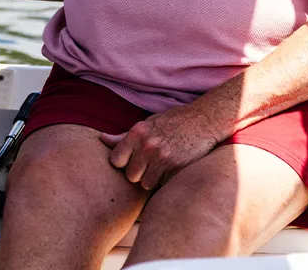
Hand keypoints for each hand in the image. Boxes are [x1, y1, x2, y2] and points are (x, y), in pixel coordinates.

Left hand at [101, 104, 221, 190]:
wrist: (204, 120)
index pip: (116, 160)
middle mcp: (147, 145)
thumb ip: (125, 136)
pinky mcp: (177, 169)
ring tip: (163, 165)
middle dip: (139, 172)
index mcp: (137, 132)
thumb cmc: (173, 122)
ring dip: (153, 179)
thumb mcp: (148, 123)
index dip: (123, 163)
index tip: (132, 160)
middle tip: (150, 163)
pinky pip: (163, 186)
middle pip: (130, 175)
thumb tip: (102, 139)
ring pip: (146, 184)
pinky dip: (166, 182)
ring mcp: (163, 158)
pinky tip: (173, 169)